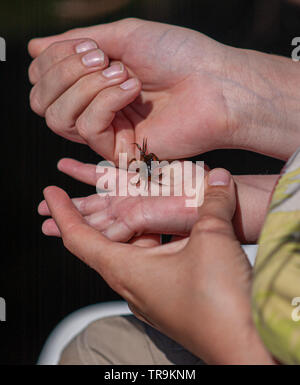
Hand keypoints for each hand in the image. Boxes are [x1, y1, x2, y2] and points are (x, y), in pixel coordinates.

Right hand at [29, 18, 299, 161]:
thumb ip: (76, 42)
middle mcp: (94, 109)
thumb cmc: (177, 55)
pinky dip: (106, 101)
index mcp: (93, 83)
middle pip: (42, 102)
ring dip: (86, 86)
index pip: (43, 80)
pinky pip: (88, 128)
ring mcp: (106, 133)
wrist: (214, 83)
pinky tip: (132, 91)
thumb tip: (34, 47)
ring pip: (57, 118)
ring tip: (123, 74)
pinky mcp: (119, 151)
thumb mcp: (122, 36)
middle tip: (101, 58)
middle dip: (63, 72)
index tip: (90, 46)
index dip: (52, 61)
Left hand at [42, 168, 273, 363]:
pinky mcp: (168, 297)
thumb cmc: (219, 304)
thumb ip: (212, 204)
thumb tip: (220, 182)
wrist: (245, 346)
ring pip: (129, 252)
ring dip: (128, 227)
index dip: (62, 212)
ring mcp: (150, 293)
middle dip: (94, 216)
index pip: (79, 237)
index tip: (51, 194)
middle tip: (89, 194)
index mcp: (127, 271)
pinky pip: (149, 262)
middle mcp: (132, 284)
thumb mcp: (212, 240)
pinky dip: (150, 241)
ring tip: (134, 205)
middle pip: (101, 243)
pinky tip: (168, 231)